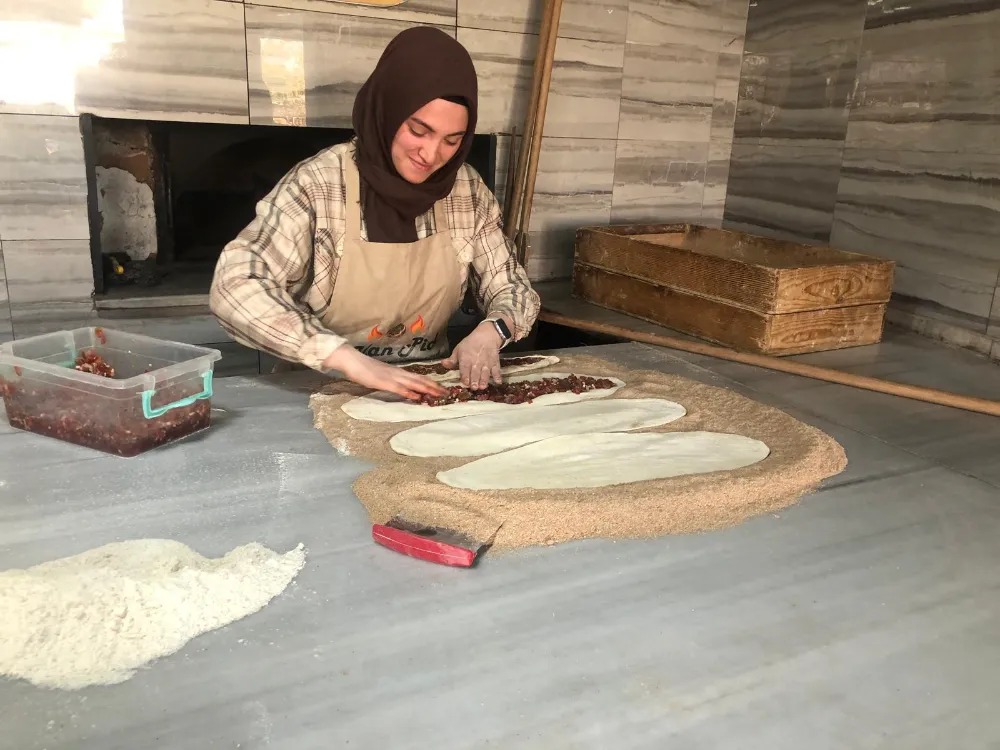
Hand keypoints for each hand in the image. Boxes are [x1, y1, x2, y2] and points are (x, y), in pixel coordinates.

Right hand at [323, 346, 445, 400]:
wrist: (352, 360)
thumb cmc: (365, 369)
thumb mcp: (382, 375)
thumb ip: (394, 381)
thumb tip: (404, 388)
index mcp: (399, 372)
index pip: (419, 378)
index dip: (432, 383)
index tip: (443, 389)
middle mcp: (398, 374)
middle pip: (421, 380)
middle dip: (435, 387)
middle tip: (448, 393)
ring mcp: (392, 377)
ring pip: (413, 383)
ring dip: (427, 389)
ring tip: (439, 394)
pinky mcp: (383, 382)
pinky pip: (399, 388)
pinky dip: (409, 392)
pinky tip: (417, 396)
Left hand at [442, 320, 502, 389]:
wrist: (486, 335)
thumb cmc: (470, 343)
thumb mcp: (458, 349)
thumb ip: (452, 359)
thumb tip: (443, 364)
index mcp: (466, 359)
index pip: (465, 369)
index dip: (465, 376)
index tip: (465, 383)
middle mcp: (476, 362)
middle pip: (475, 373)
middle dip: (474, 381)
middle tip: (474, 388)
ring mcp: (486, 363)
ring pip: (485, 373)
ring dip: (484, 380)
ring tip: (483, 387)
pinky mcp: (495, 363)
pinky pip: (497, 370)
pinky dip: (498, 376)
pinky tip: (498, 382)